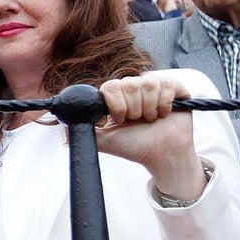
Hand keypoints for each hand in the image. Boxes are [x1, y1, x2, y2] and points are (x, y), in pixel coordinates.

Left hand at [95, 75, 206, 199]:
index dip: (116, 104)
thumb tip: (64, 130)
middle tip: (137, 122)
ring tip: (151, 120)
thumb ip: (86, 132)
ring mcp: (156, 87)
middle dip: (133, 109)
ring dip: (149, 108)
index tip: (120, 120)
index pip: (111, 86)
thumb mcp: (106, 140)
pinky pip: (167, 84)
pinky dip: (165, 103)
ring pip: (149, 83)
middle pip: (130, 84)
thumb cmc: (135, 147)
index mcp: (119, 97)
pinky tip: (165, 114)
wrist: (162, 156)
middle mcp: (136, 89)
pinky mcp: (175, 89)